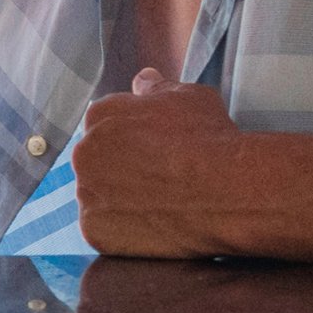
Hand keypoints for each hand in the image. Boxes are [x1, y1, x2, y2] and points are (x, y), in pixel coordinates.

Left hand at [71, 69, 262, 258]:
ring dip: (119, 201)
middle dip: (120, 170)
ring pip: (98, 197)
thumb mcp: (186, 96)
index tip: (153, 153)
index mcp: (99, 115)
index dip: (131, 140)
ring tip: (157, 204)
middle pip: (96, 162)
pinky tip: (151, 226)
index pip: (104, 126)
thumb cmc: (209, 138)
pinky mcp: (95, 232)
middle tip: (158, 180)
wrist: (227, 190)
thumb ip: (155, 87)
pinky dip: (121, 233)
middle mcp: (84, 152)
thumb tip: (143, 79)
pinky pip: (101, 232)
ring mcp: (87, 194)